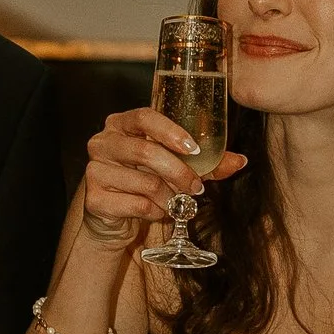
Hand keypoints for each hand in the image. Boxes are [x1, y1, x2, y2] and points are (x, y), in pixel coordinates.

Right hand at [79, 104, 244, 247]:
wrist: (113, 217)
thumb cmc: (145, 182)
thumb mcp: (175, 167)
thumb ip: (206, 163)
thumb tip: (240, 161)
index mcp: (121, 124)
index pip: (145, 116)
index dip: (170, 131)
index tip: (194, 149)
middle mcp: (103, 142)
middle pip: (146, 151)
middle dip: (179, 172)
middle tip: (196, 188)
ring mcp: (95, 170)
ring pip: (145, 183)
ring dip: (168, 197)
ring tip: (174, 203)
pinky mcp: (94, 198)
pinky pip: (136, 205)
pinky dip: (154, 212)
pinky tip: (155, 212)